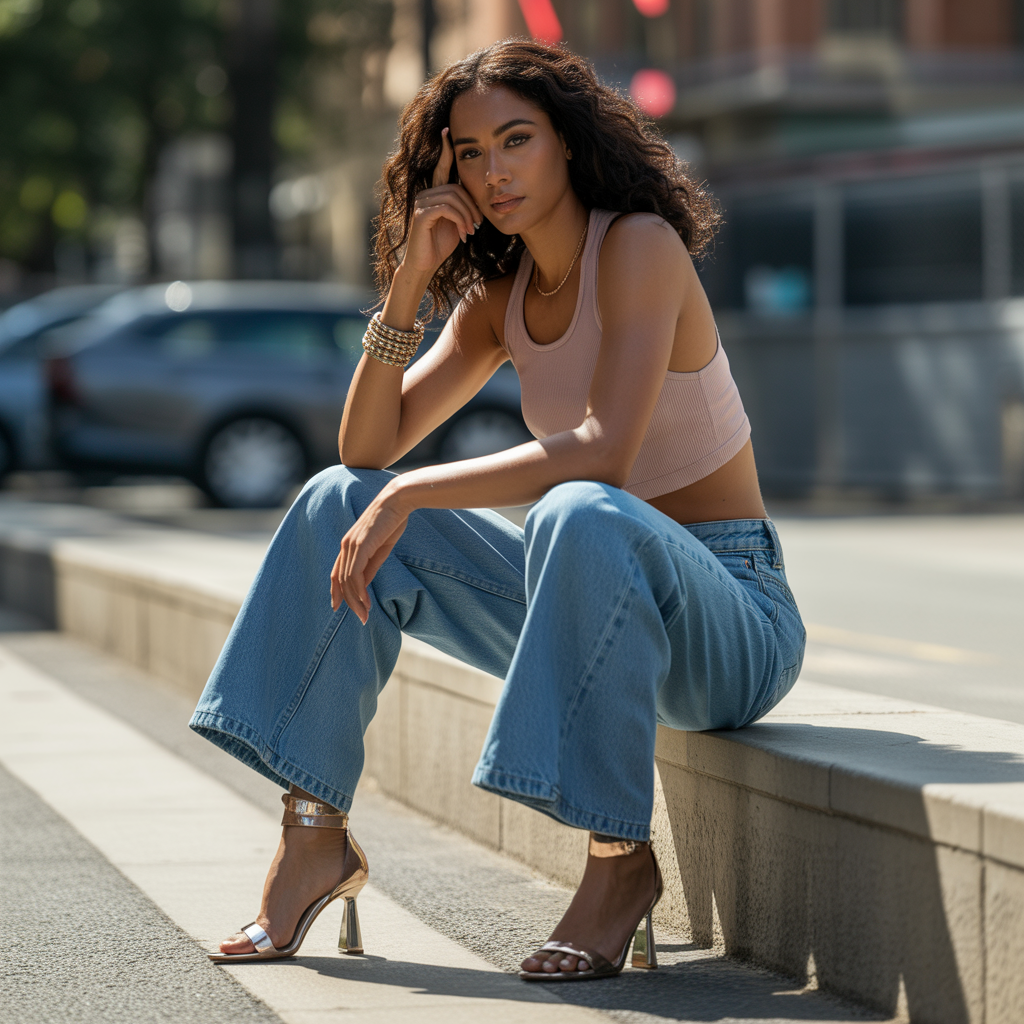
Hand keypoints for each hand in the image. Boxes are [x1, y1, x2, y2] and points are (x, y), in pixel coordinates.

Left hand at [330, 490, 409, 623]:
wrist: (398, 501)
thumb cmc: (392, 521)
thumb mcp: (380, 548)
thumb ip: (370, 565)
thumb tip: (364, 584)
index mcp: (348, 544)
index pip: (336, 573)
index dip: (336, 591)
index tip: (338, 607)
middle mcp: (345, 546)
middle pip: (340, 580)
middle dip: (348, 602)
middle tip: (360, 618)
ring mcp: (351, 546)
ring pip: (348, 581)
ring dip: (356, 601)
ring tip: (365, 615)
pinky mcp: (360, 546)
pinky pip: (356, 575)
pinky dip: (360, 591)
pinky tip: (366, 602)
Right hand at [402, 128, 484, 276]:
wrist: (425, 265)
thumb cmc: (441, 244)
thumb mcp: (457, 222)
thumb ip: (463, 207)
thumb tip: (477, 198)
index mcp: (434, 193)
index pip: (441, 167)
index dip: (445, 150)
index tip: (448, 131)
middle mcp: (425, 193)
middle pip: (456, 187)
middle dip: (472, 206)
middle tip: (478, 225)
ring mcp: (421, 202)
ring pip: (453, 197)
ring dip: (467, 215)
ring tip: (471, 231)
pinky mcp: (421, 214)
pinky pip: (447, 208)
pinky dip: (459, 220)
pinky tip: (463, 234)